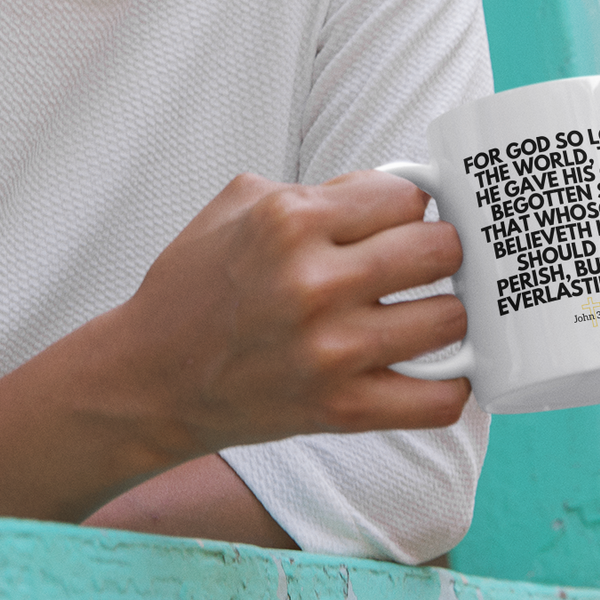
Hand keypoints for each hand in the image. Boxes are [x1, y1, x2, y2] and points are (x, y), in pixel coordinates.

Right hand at [112, 168, 469, 464]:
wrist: (150, 376)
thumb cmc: (196, 285)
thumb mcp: (239, 204)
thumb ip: (317, 189)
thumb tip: (392, 191)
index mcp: (288, 220)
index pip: (405, 196)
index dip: (408, 206)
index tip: (401, 221)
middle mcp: (313, 281)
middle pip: (438, 249)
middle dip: (439, 251)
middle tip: (424, 262)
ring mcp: (330, 350)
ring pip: (449, 318)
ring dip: (445, 313)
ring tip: (426, 312)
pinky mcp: (341, 410)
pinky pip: (438, 400)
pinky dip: (449, 386)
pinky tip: (431, 369)